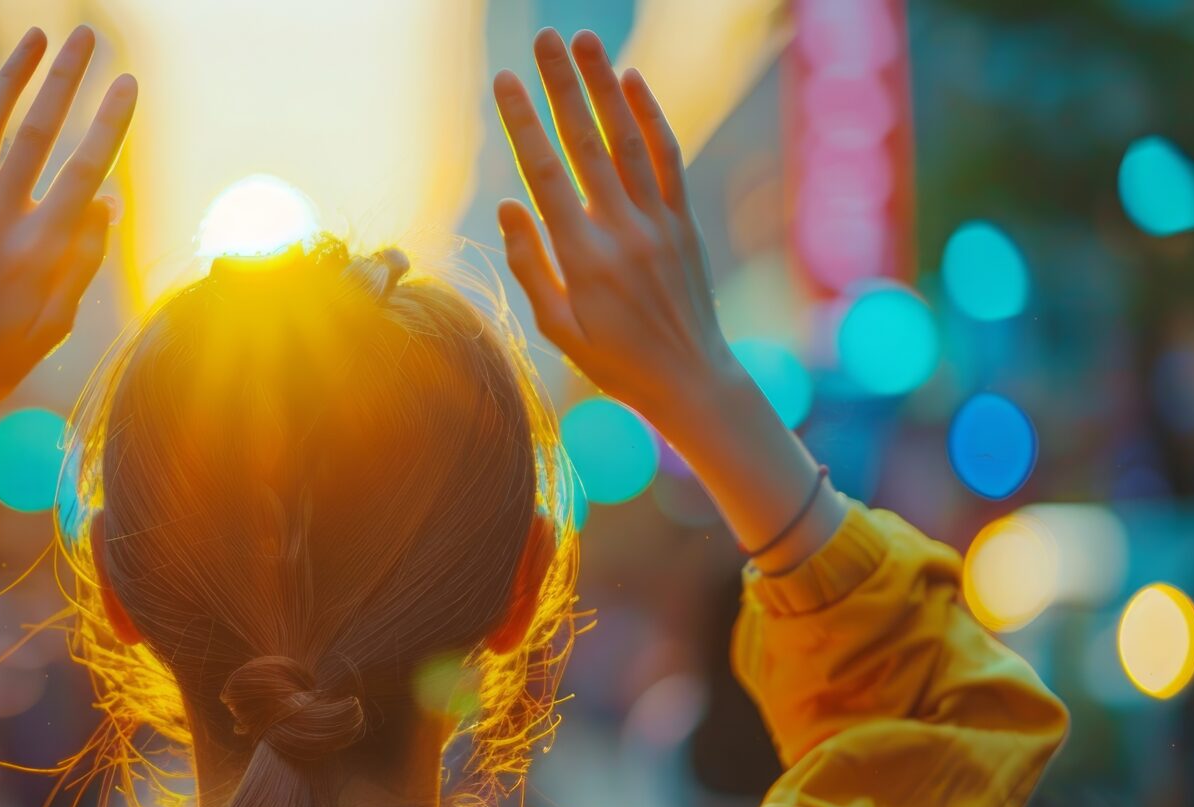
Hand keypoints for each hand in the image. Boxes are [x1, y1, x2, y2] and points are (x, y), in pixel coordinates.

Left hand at [0, 25, 135, 426]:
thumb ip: (85, 255)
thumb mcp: (62, 317)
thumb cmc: (8, 354)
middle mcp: (0, 225)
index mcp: (41, 253)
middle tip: (86, 34)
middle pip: (36, 133)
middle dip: (65, 78)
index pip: (85, 172)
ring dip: (11, 77)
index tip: (128, 83)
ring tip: (36, 38)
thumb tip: (107, 197)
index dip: (110, 123)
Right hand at [493, 29, 842, 572]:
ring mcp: (658, 223)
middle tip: (542, 39)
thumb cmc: (612, 362)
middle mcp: (622, 232)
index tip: (502, 80)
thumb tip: (510, 204)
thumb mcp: (557, 329)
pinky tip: (632, 81)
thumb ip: (530, 265)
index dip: (522, 123)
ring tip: (583, 41)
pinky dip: (651, 117)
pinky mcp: (684, 222)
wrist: (691, 379)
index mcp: (582, 260)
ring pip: (628, 141)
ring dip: (605, 86)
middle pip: (586, 144)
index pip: (545, 174)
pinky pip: (668, 159)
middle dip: (561, 87)